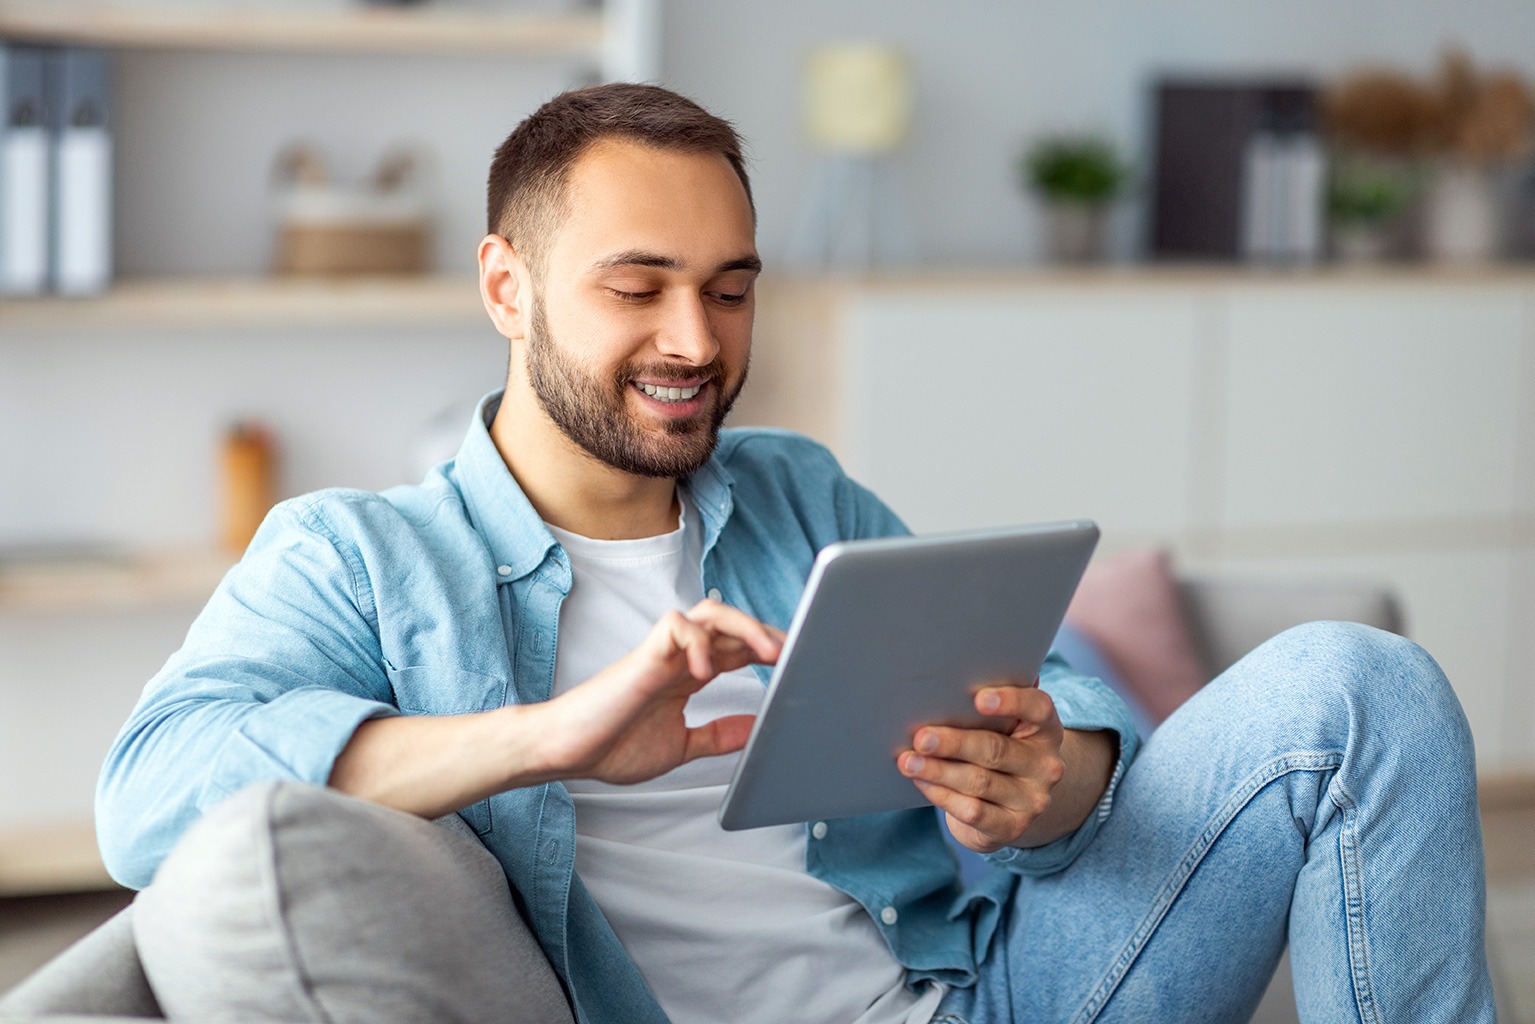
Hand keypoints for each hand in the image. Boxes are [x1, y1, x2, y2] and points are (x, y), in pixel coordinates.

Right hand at [534, 599, 784, 784]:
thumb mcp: (680, 745)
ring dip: (743, 626)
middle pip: (731, 623)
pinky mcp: (643, 655)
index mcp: (688, 674)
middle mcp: (679, 657)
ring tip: (767, 653)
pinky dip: (698, 641)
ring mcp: (662, 653)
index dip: (768, 648)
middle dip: (767, 633)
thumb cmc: (610, 745)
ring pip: (709, 611)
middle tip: (794, 654)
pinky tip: (706, 671)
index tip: (798, 661)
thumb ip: (716, 735)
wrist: (566, 751)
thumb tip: (755, 729)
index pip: (737, 647)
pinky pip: (675, 625)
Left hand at [898, 680, 1066, 853]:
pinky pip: (973, 811)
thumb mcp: (1003, 729)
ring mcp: (1032, 800)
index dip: (1011, 701)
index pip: (1039, 708)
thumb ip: (990, 708)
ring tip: (909, 761)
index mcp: (1046, 730)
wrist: (1007, 807)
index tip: (978, 698)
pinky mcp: (1012, 827)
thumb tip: (949, 684)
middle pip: (996, 749)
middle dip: (954, 743)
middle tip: (921, 738)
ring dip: (939, 771)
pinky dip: (942, 795)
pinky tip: (921, 782)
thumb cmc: (996, 751)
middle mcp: (1046, 765)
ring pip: (979, 782)